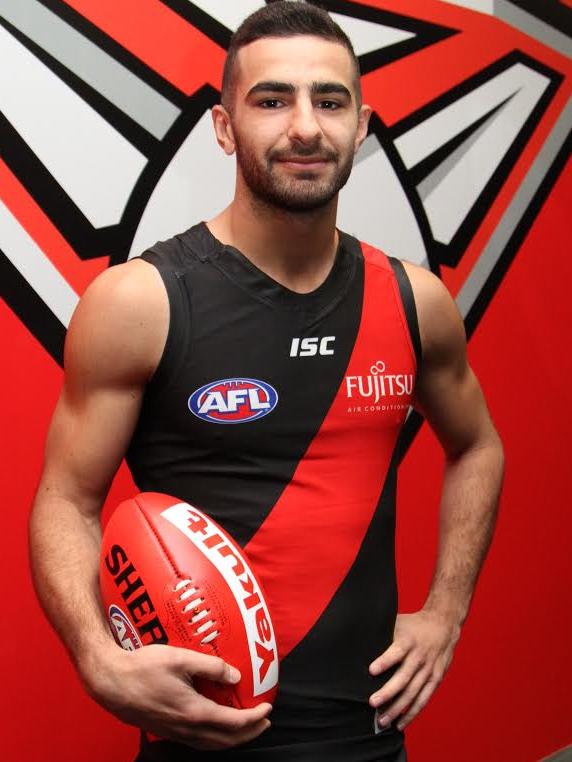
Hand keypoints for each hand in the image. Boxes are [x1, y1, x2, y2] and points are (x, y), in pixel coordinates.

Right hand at [83, 643, 271, 749]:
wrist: (110, 682)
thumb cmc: (143, 667)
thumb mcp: (181, 659)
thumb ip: (211, 667)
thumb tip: (236, 676)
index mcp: (194, 712)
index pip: (233, 723)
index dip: (254, 718)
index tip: (267, 708)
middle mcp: (186, 728)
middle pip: (225, 740)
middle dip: (249, 733)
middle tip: (263, 721)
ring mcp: (174, 732)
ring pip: (211, 745)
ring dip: (232, 739)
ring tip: (245, 727)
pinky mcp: (165, 730)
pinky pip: (197, 742)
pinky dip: (214, 738)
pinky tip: (214, 726)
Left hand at [368, 609, 459, 730]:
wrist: (443, 625)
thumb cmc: (413, 625)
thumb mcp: (398, 623)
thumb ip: (383, 634)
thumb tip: (358, 640)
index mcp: (409, 641)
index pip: (397, 651)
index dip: (385, 661)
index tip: (371, 671)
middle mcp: (420, 656)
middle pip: (404, 677)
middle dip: (388, 692)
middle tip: (373, 703)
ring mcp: (429, 670)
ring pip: (413, 692)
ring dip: (398, 708)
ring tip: (383, 721)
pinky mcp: (435, 679)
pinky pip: (423, 699)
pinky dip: (412, 712)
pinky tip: (400, 722)